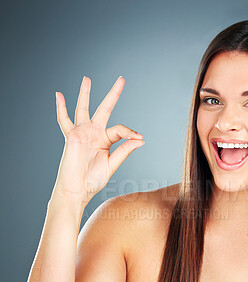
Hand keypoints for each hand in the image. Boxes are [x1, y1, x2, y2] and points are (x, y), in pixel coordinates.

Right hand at [53, 76, 143, 203]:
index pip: (120, 129)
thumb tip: (140, 140)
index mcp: (106, 140)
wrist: (77, 189)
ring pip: (83, 108)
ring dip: (85, 93)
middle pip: (104, 108)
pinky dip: (61, 108)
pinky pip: (64, 119)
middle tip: (121, 79)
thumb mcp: (112, 164)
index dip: (130, 133)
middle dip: (113, 94)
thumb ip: (124, 151)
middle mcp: (94, 133)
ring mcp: (82, 132)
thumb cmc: (93, 180)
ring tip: (87, 79)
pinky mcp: (71, 136)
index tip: (139, 138)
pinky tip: (59, 95)